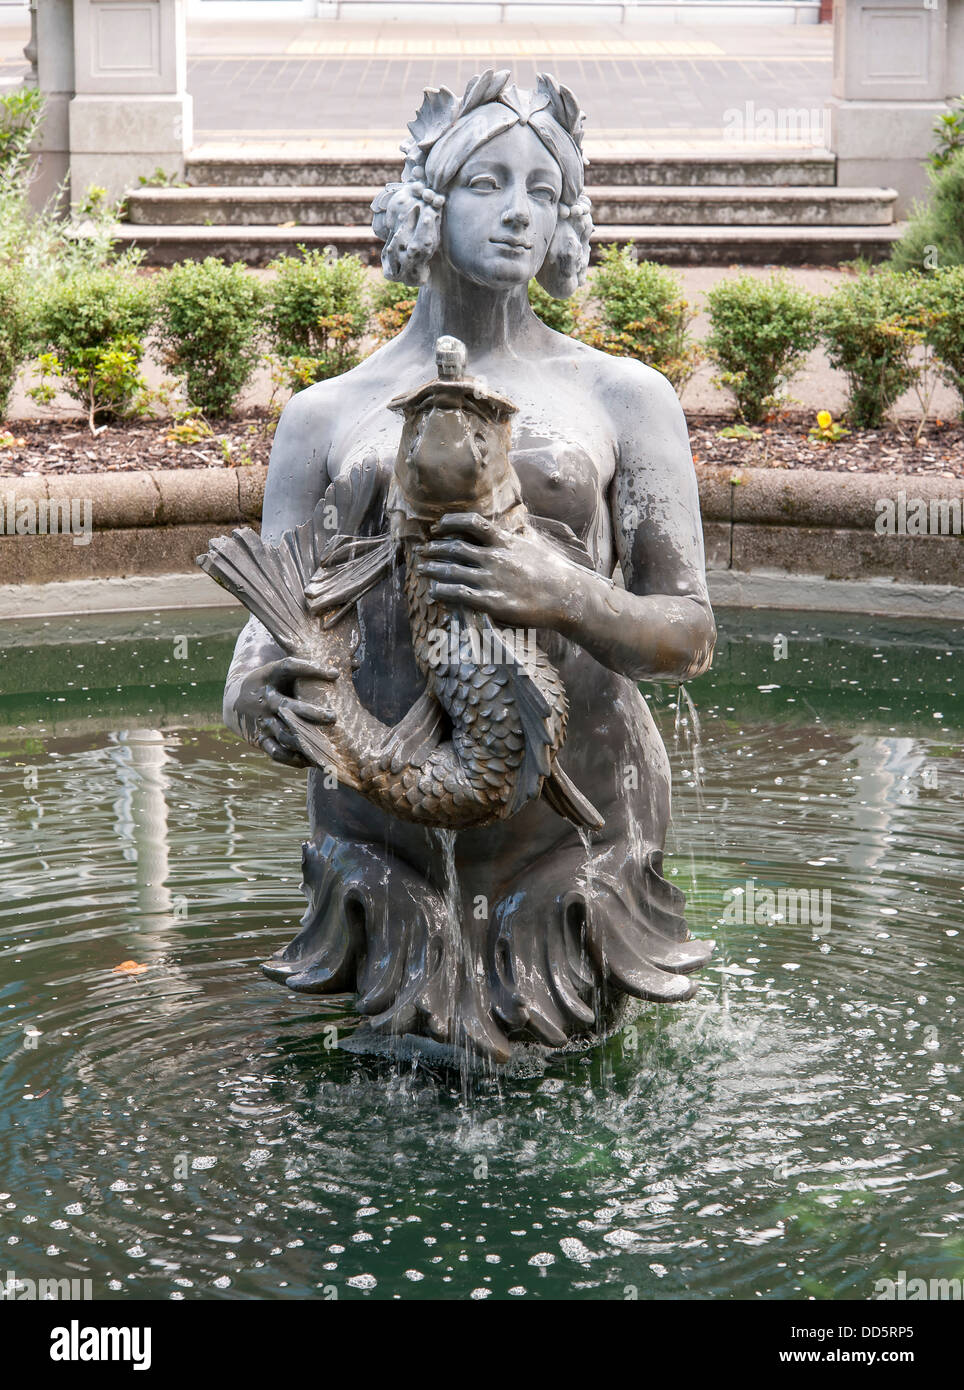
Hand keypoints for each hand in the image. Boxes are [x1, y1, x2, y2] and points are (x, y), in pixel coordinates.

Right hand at [233, 656, 337, 767]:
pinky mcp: (260, 739)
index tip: (335, 674)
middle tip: (333, 717)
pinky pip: (277, 753)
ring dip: (306, 740)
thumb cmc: (274, 682)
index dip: (312, 669)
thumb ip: (314, 668)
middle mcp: (264, 699)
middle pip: (287, 707)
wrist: (236, 701)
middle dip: (311, 713)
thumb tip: (357, 663)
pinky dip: (294, 759)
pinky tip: (311, 759)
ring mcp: (261, 721)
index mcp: (269, 675)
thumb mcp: (285, 671)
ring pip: (284, 733)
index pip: (289, 667)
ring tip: (327, 743)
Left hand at [416, 512, 580, 631]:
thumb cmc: (554, 572)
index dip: (450, 522)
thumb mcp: (535, 546)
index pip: (472, 522)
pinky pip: (457, 593)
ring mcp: (491, 579)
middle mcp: (494, 557)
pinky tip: (433, 592)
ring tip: (421, 569)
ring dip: (431, 568)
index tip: (438, 527)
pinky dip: (441, 591)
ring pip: (450, 569)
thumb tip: (513, 531)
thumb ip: (518, 539)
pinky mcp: (491, 601)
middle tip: (422, 551)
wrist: (567, 597)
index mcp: (505, 542)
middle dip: (434, 548)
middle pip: (454, 547)